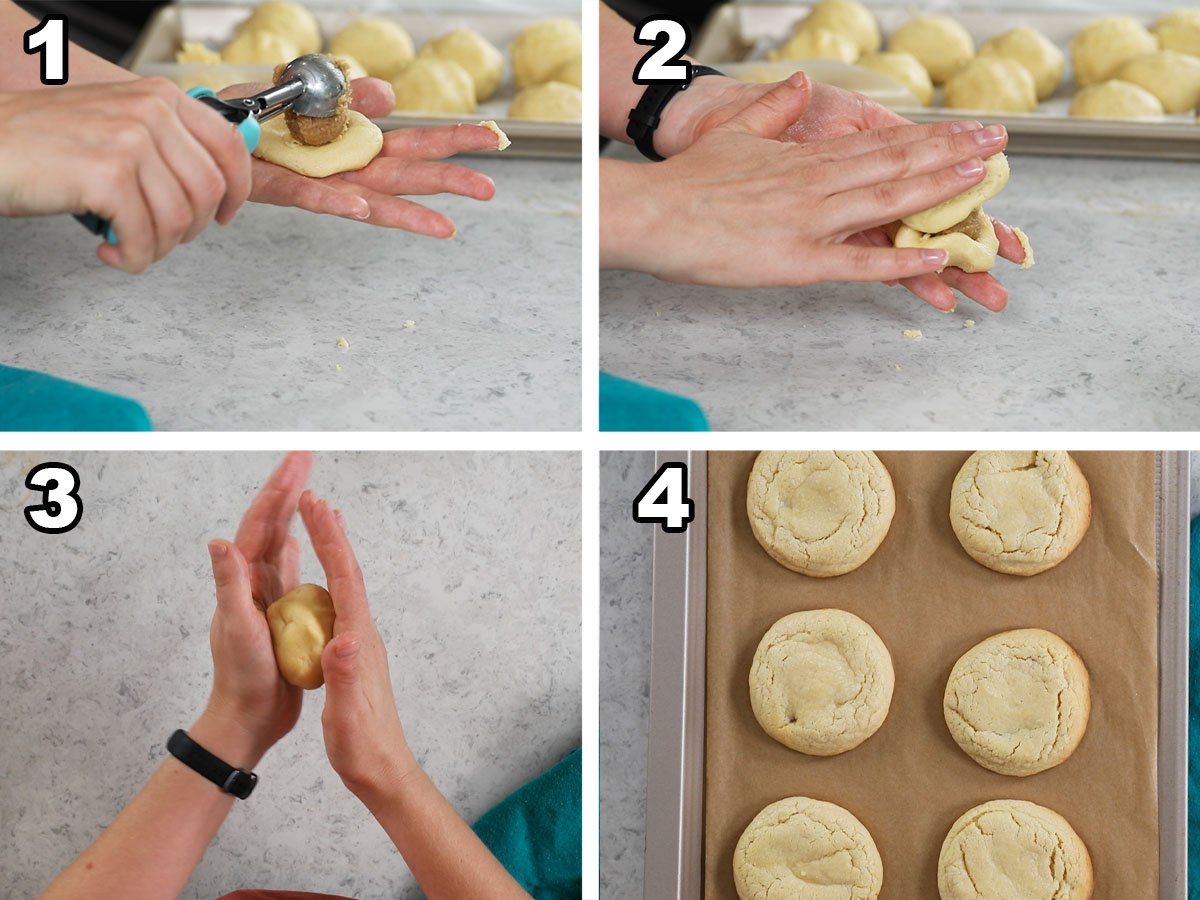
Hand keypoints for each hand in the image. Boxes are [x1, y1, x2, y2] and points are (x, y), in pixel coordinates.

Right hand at [0, 77, 251, 272]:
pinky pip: (144, 236)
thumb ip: (164, 144)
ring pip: (178, 219)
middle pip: (208, 191)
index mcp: (159, 97)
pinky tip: (111, 251)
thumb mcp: (116, 123)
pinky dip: (131, 257)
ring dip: (155, 247)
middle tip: (159, 238)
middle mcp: (150, 113)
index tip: (223, 215)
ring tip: (128, 245)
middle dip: (188, 228)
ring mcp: (130, 142)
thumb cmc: (44, 141)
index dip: (237, 191)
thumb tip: (211, 182)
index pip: (230, 146)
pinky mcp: (108, 176)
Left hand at [202, 451, 312, 761]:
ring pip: (284, 543)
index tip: (298, 462)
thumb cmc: (242, 678)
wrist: (248, 718)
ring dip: (296, 514)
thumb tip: (220, 542)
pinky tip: (308, 542)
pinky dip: (304, 550)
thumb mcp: (238, 630)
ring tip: (309, 490)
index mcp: (243, 580)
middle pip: (273, 524)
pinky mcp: (282, 612)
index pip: (262, 524)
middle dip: (287, 489)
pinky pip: (295, 572)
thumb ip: (229, 586)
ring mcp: (268, 596)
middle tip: (305, 458)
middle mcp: (254, 581)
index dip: (278, 490)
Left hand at [220, 77, 502, 236]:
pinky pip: (311, 197)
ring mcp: (320, 183)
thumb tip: (388, 95)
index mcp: (359, 145)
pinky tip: (360, 208)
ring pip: (372, 201)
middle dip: (448, 182)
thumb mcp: (312, 95)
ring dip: (408, 213)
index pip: (416, 144)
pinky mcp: (281, 187)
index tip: (492, 138)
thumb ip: (350, 96)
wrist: (211, 128)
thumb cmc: (260, 117)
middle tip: (487, 189)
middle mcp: (349, 170)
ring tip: (444, 227)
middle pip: (407, 176)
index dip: (453, 140)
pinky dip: (335, 202)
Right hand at [298, 488, 414, 800]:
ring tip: (320, 527)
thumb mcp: (348, 712)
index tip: (314, 506)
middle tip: (313, 500)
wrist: (383, 769)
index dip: (329, 541)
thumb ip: (344, 675)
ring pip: (345, 587)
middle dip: (330, 535)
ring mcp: (359, 644)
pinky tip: (320, 584)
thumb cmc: (363, 744)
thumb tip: (344, 638)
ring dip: (331, 553)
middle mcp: (363, 634)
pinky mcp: (353, 656)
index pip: (344, 579)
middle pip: (347, 573)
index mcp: (359, 639)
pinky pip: (339, 607)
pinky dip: (329, 583)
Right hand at [603, 73, 1008, 288]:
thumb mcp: (737, 133)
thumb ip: (776, 109)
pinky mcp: (797, 261)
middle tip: (998, 148)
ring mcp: (811, 222)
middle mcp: (817, 184)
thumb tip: (802, 84)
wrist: (654, 213)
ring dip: (941, 194)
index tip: (965, 132)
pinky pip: (859, 263)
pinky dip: (900, 262)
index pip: (880, 142)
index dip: (929, 137)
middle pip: (896, 165)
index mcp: (805, 158)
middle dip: (952, 156)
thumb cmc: (689, 181)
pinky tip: (936, 261)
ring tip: (983, 186)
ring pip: (888, 203)